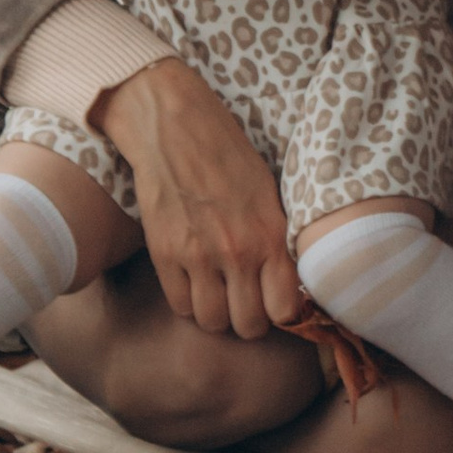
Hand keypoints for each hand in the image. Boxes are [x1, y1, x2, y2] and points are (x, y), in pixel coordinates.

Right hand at [97, 54, 301, 340]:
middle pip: (248, 325)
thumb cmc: (228, 154)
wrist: (175, 127)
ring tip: (218, 294)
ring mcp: (199, 256)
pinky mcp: (164, 255)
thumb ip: (277, 239)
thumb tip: (288, 283)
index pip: (284, 310)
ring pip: (213, 322)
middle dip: (249, 320)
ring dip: (217, 314)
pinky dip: (188, 302)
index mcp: (271, 234)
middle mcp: (239, 251)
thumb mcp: (269, 193)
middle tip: (244, 302)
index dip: (280, 311)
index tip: (273, 301)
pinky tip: (193, 282)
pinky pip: (180, 306)